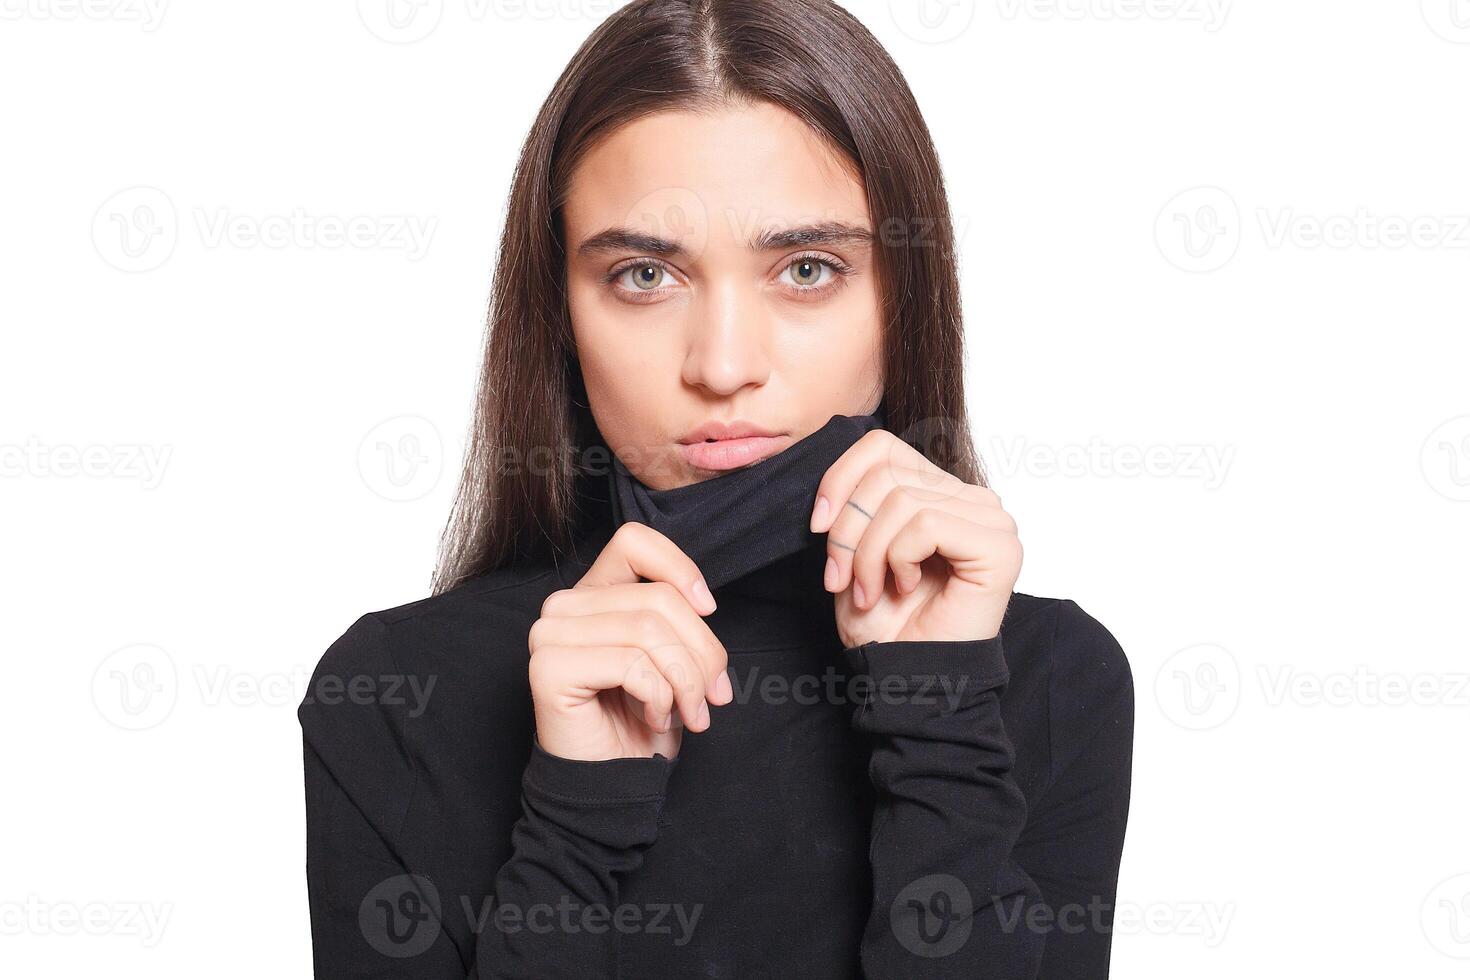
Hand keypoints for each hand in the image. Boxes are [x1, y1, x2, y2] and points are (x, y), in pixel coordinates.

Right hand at [527, 522, 732, 761]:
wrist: (611, 780)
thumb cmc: (641, 719)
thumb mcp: (673, 656)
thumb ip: (680, 617)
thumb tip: (704, 601)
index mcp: (594, 592)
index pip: (635, 541)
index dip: (680, 568)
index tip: (709, 608)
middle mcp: (565, 605)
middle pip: (658, 599)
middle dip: (702, 652)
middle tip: (713, 695)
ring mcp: (550, 634)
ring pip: (648, 631)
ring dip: (686, 680)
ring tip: (689, 711)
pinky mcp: (549, 668)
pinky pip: (631, 665)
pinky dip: (660, 695)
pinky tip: (654, 716)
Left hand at [810, 429, 1020, 647]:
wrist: (907, 676)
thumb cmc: (885, 622)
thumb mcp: (852, 549)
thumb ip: (855, 500)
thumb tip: (833, 470)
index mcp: (938, 490)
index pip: (882, 446)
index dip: (840, 479)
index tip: (817, 527)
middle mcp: (971, 498)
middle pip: (886, 474)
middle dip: (848, 529)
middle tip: (842, 577)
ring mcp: (991, 519)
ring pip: (902, 499)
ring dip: (869, 553)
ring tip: (870, 590)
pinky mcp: (999, 546)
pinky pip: (927, 524)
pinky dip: (900, 558)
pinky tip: (905, 586)